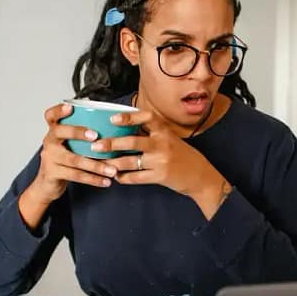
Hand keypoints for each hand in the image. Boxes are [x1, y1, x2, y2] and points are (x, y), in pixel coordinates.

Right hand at [26, 103, 117, 204]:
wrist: (48, 184)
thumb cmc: (65, 160)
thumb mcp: (70, 145)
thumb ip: (83, 136)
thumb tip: (116, 130)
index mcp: (54, 131)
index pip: (51, 115)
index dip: (59, 110)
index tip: (71, 107)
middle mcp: (49, 141)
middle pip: (61, 132)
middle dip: (79, 132)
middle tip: (96, 136)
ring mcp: (49, 157)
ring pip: (74, 159)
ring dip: (96, 165)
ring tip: (112, 169)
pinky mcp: (53, 173)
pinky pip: (76, 175)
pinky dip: (93, 179)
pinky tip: (106, 181)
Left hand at [94, 110, 229, 218]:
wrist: (201, 176)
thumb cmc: (183, 156)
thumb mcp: (171, 139)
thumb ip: (152, 133)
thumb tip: (126, 130)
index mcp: (164, 131)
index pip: (146, 118)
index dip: (128, 117)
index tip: (112, 118)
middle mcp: (162, 144)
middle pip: (131, 142)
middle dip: (111, 144)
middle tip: (95, 146)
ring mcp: (160, 161)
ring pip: (130, 161)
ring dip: (113, 164)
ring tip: (101, 164)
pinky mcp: (160, 177)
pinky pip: (136, 178)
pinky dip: (123, 178)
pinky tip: (117, 177)